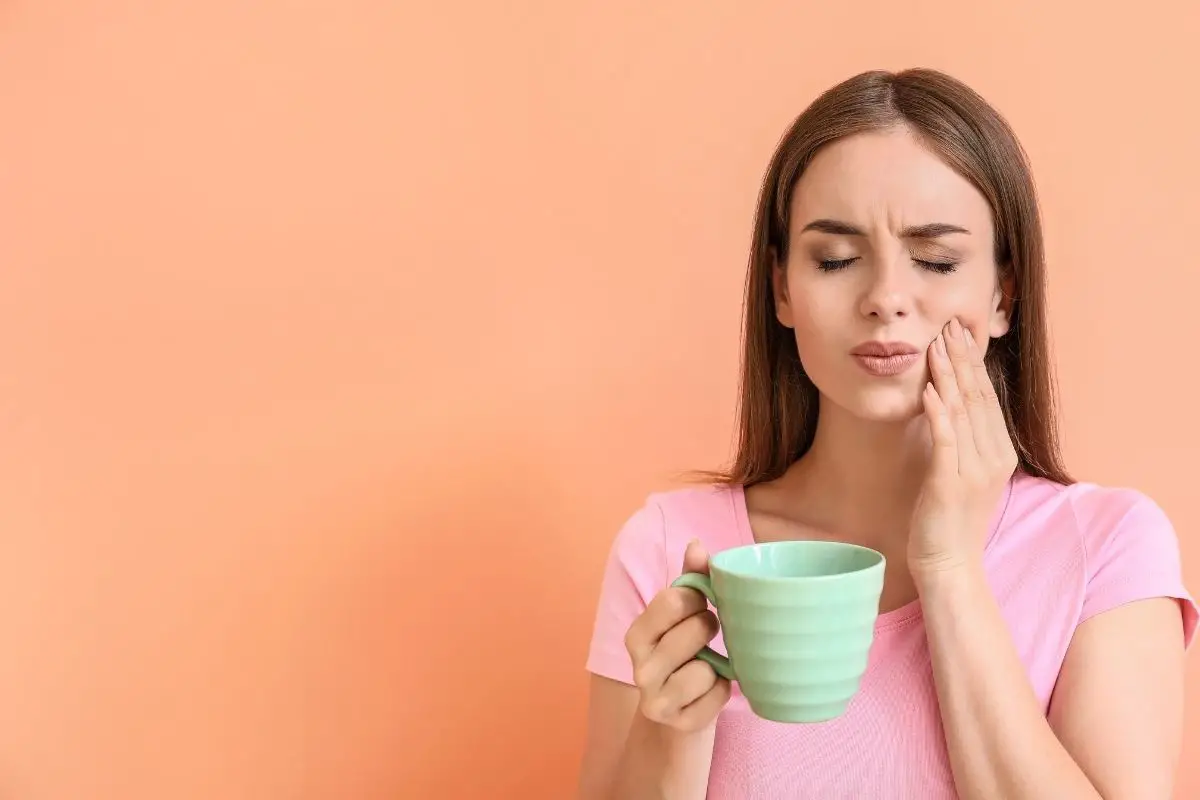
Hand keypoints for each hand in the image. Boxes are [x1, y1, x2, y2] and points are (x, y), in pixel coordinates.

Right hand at [623, 539, 732, 732]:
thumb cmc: (682, 653)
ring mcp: (657, 701)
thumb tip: (697, 544)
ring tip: (706, 666)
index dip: (697, 596)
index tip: (700, 602)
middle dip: (710, 628)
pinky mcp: (680, 724)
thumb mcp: (680, 617)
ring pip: (706, 670)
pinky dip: (722, 692)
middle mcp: (640, 669)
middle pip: (695, 630)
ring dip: (716, 666)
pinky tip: (710, 691)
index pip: (673, 600)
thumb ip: (689, 578)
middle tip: (706, 635)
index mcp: (636, 635)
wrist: (674, 715)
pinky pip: (718, 697)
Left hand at [909, 317, 1017, 576]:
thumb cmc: (949, 520)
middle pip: (977, 398)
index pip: (986, 398)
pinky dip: (938, 412)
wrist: (949, 565)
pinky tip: (929, 389)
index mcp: (1000, 453)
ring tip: (936, 346)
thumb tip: (950, 406)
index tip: (958, 335)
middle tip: (949, 326)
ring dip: (949, 376)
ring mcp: (974, 471)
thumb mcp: (963, 474)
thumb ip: (963, 442)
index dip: (972, 364)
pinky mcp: (951, 483)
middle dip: (962, 359)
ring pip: (963, 412)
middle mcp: (993, 458)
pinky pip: (946, 440)